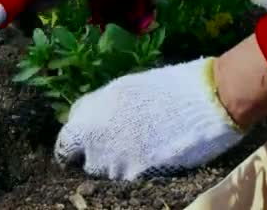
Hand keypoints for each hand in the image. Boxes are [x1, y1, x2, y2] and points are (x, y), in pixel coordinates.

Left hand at [54, 57, 245, 179]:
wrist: (202, 101)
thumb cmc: (160, 88)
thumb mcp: (118, 90)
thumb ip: (95, 110)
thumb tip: (85, 121)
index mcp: (85, 123)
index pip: (64, 148)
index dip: (73, 148)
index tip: (81, 148)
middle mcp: (95, 148)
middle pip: (85, 162)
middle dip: (96, 156)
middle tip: (116, 145)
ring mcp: (116, 166)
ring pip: (107, 173)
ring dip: (117, 164)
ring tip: (140, 147)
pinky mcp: (139, 178)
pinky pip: (129, 178)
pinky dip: (137, 170)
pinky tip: (153, 155)